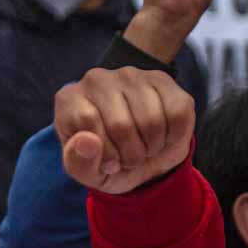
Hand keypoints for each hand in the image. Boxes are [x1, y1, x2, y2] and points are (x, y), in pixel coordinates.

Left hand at [55, 66, 195, 193]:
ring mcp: (131, 75)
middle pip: (120, 124)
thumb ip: (79, 162)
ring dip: (152, 147)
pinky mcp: (163, 79)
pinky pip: (178, 114)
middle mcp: (96, 79)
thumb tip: (87, 141)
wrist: (143, 160)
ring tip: (144, 146)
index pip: (87, 121)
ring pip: (152, 120)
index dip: (104, 153)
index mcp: (69, 99)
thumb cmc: (107, 162)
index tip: (108, 162)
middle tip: (130, 158)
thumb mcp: (87, 173)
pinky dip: (174, 136)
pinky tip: (162, 134)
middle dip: (131, 155)